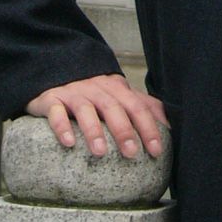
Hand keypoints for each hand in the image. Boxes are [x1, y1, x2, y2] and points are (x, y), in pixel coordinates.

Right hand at [26, 73, 167, 160]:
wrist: (55, 68)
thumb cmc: (93, 90)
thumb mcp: (119, 93)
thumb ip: (142, 105)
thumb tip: (170, 124)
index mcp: (117, 89)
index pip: (137, 106)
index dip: (148, 127)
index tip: (156, 150)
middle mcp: (97, 89)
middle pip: (113, 107)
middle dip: (124, 130)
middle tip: (132, 154)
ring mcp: (74, 93)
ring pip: (85, 109)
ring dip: (94, 130)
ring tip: (100, 152)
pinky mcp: (51, 99)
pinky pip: (56, 111)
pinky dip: (62, 125)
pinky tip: (68, 142)